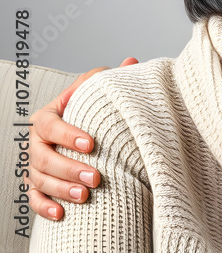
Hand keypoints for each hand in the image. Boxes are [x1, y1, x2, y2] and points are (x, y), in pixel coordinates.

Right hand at [25, 57, 136, 219]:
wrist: (83, 132)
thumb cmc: (90, 111)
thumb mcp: (97, 91)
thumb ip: (109, 79)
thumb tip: (132, 63)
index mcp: (48, 116)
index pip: (50, 126)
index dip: (68, 135)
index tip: (92, 144)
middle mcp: (36, 142)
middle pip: (44, 158)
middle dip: (69, 169)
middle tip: (96, 177)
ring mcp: (34, 164)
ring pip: (39, 180)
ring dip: (61, 189)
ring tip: (85, 195)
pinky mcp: (37, 183)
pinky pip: (34, 198)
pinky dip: (44, 207)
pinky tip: (61, 213)